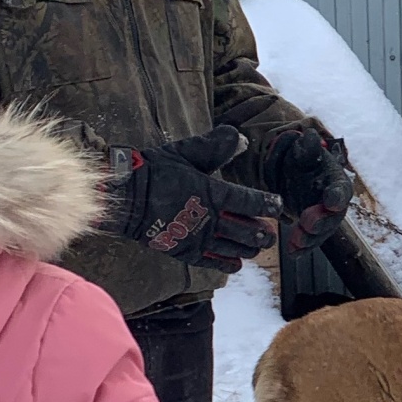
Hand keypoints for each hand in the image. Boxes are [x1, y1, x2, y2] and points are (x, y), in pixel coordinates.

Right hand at [105, 129, 280, 271]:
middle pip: (248, 230)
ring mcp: (198, 237)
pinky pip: (213, 262)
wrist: (124, 197)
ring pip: (235, 248)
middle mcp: (210, 218)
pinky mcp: (185, 251)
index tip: (277, 205)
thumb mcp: (187, 153)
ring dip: (251, 247)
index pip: (250, 201)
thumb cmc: (154, 171)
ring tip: (258, 246)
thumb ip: (215, 147)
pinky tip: (237, 263)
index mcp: (213, 192)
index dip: (268, 205)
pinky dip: (228, 263)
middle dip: (263, 232)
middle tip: (270, 232)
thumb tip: (239, 137)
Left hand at [263, 124, 353, 245]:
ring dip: (309, 239)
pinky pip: (309, 242)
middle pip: (333, 217)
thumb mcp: (305, 152)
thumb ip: (308, 148)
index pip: (341, 191)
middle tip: (306, 224)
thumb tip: (308, 135)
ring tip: (295, 242)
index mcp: (337, 182)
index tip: (330, 202)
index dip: (336, 197)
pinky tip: (292, 252)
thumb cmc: (306, 163)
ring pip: (321, 233)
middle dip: (321, 223)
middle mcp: (335, 204)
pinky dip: (301, 248)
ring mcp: (324, 220)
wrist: (299, 175)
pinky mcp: (312, 231)